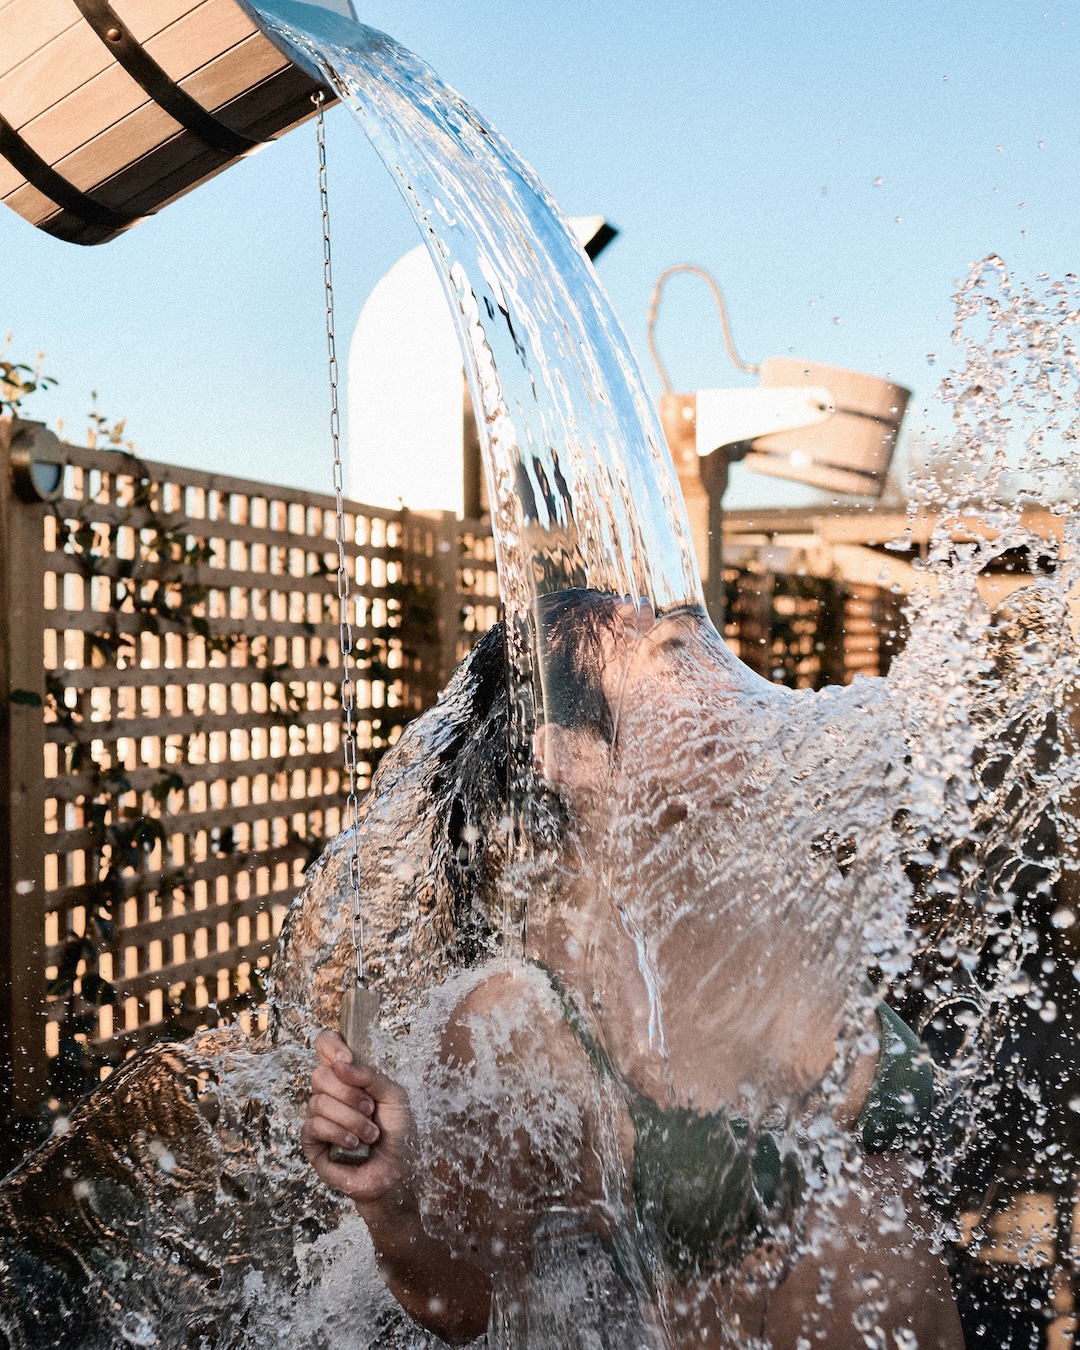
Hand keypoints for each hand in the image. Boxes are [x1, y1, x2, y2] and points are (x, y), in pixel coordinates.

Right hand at [301, 1029, 414, 1209]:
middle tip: (370, 1109)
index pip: (325, 1045)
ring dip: (351, 1119)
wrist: (398, 1172)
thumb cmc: (398, 1133)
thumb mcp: (395, 1097)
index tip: (346, 1057)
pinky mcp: (312, 1143)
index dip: (331, 1045)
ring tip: (370, 1134)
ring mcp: (318, 1117)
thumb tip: (341, 1063)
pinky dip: (338, 1133)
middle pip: (319, 1074)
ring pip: (318, 1102)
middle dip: (349, 1093)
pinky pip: (314, 1127)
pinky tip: (354, 1145)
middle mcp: (330, 1093)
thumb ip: (371, 1076)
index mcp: (348, 1075)